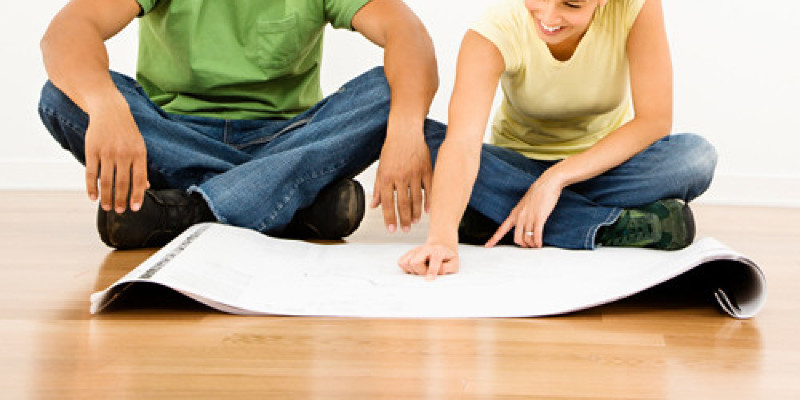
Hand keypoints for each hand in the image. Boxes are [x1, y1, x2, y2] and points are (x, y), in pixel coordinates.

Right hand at [84, 95, 148, 213]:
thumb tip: (146, 187)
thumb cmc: (127, 132)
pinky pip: (92, 173)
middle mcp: (123, 154)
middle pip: (122, 183)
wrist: (110, 111)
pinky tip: (93, 197)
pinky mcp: (92, 150)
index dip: (137, 195)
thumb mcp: (139, 147)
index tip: (135, 208)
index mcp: (139, 154)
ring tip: (107, 207)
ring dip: (107, 197)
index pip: (139, 179)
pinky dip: (91, 187)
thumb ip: (141, 167)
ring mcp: (107, 152)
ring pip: (106, 181)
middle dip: (121, 200)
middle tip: (119, 211)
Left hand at [371, 127, 431, 232]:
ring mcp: (414, 173)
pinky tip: (428, 210)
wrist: (405, 132)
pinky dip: (429, 201)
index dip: (389, 218)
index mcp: (387, 176)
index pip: (387, 202)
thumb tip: (374, 206)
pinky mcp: (426, 169)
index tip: (391, 229)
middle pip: (403, 203)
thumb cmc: (391, 149)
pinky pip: (429, 188)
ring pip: (416, 198)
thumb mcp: (380, 168)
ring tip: (414, 222)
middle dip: (404, 220)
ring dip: (416, 213)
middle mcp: (400, 176)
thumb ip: (378, 188)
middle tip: (405, 230)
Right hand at [398, 241, 458, 279]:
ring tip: (422, 269)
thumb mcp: (454, 262)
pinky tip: (415, 268)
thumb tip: (438, 271)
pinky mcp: (409, 253)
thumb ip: (448, 268)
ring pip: (407, 263)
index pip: (433, 260)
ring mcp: (416, 250)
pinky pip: (401, 262)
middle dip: (420, 272)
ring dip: (414, 270)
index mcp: (438, 250)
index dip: (431, 271)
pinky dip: (407, 268)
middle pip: (415, 262)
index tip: (429, 279)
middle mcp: (425, 249)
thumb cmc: (447, 256)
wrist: (441, 245)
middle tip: (427, 272)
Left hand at [486, 172, 563, 248]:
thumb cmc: (537, 193)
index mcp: (514, 214)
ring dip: (532, 245)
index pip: (501, 229)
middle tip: (529, 247)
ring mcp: (528, 218)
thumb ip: (522, 215)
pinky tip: (540, 244)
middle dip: (523, 245)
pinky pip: (536, 235)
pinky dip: (538, 242)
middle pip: (517, 239)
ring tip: (536, 245)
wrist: (546, 184)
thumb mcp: (524, 204)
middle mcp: (519, 217)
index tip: (487, 246)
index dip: (494, 239)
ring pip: (527, 238)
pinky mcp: (539, 218)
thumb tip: (524, 226)